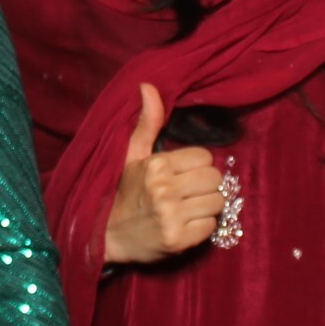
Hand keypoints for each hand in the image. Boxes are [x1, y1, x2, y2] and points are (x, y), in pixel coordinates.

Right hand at [102, 84, 225, 265]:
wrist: (107, 237)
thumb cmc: (124, 193)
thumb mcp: (132, 156)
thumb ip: (147, 123)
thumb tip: (148, 85)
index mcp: (156, 165)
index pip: (205, 157)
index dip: (196, 166)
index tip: (181, 175)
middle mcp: (164, 189)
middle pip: (215, 179)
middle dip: (204, 186)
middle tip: (186, 194)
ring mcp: (171, 216)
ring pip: (217, 203)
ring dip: (205, 208)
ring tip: (186, 210)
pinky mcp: (179, 241)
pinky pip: (211, 227)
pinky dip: (202, 229)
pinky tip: (185, 226)